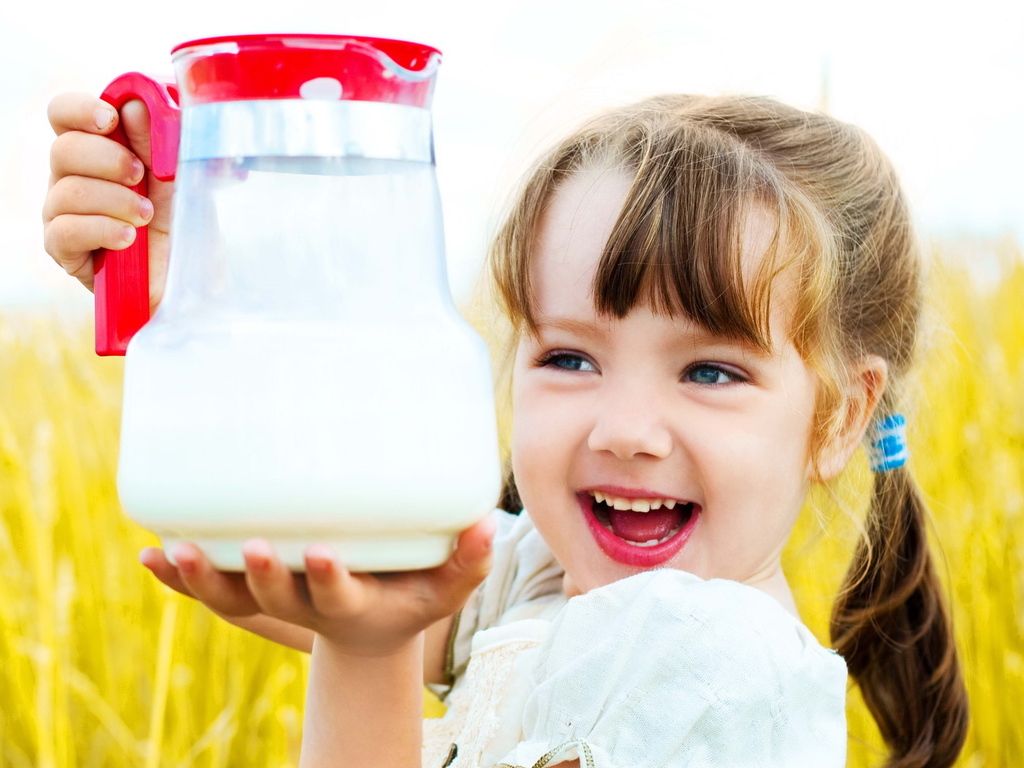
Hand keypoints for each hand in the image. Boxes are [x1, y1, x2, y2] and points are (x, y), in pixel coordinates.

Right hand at [43, 92, 171, 308]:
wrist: (189, 282)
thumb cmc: (184, 226)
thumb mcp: (180, 181)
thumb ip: (159, 143)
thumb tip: (136, 104)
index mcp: (97, 150)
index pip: (65, 115)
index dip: (80, 110)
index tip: (110, 119)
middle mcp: (73, 177)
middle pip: (63, 149)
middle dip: (107, 160)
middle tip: (142, 176)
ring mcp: (64, 213)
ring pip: (66, 191)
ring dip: (114, 201)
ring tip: (146, 217)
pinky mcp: (64, 250)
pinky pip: (65, 230)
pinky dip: (101, 229)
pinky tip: (127, 239)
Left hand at [142, 516, 494, 657]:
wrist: (369, 625)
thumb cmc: (410, 598)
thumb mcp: (445, 589)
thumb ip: (469, 560)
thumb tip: (488, 522)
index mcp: (351, 606)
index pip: (338, 596)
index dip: (329, 579)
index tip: (323, 554)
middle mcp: (305, 605)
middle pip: (275, 598)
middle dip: (261, 574)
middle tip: (252, 544)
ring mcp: (273, 600)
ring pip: (231, 598)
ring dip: (202, 577)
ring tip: (174, 550)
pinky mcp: (251, 590)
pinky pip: (208, 590)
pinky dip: (177, 578)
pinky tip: (150, 552)